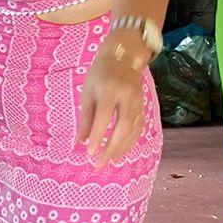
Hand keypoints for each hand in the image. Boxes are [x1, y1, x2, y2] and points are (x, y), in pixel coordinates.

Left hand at [77, 49, 145, 167]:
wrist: (124, 57)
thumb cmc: (100, 74)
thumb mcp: (87, 91)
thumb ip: (85, 117)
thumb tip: (79, 142)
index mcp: (109, 90)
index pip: (103, 117)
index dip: (97, 136)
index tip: (89, 153)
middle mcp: (126, 97)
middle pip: (122, 128)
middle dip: (110, 149)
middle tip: (98, 165)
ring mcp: (138, 103)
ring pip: (132, 131)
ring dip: (120, 149)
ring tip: (107, 161)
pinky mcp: (143, 107)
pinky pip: (137, 129)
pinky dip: (129, 143)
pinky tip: (119, 152)